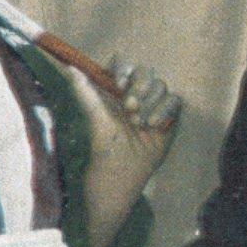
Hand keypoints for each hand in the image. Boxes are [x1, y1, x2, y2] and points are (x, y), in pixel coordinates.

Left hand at [64, 58, 182, 246]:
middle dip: (139, 87)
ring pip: (161, 85)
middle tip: (130, 109)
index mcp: (114, 94)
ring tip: (140, 123)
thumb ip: (85, 92)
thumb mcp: (96, 121)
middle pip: (146, 72)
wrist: (122, 181)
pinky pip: (175, 100)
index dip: (124, 68)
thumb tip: (70, 67)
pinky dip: (166, 110)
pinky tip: (154, 125)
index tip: (119, 82)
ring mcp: (152, 107)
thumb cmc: (103, 154)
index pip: (123, 65)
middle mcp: (133, 96)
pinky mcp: (168, 120)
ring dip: (151, 102)